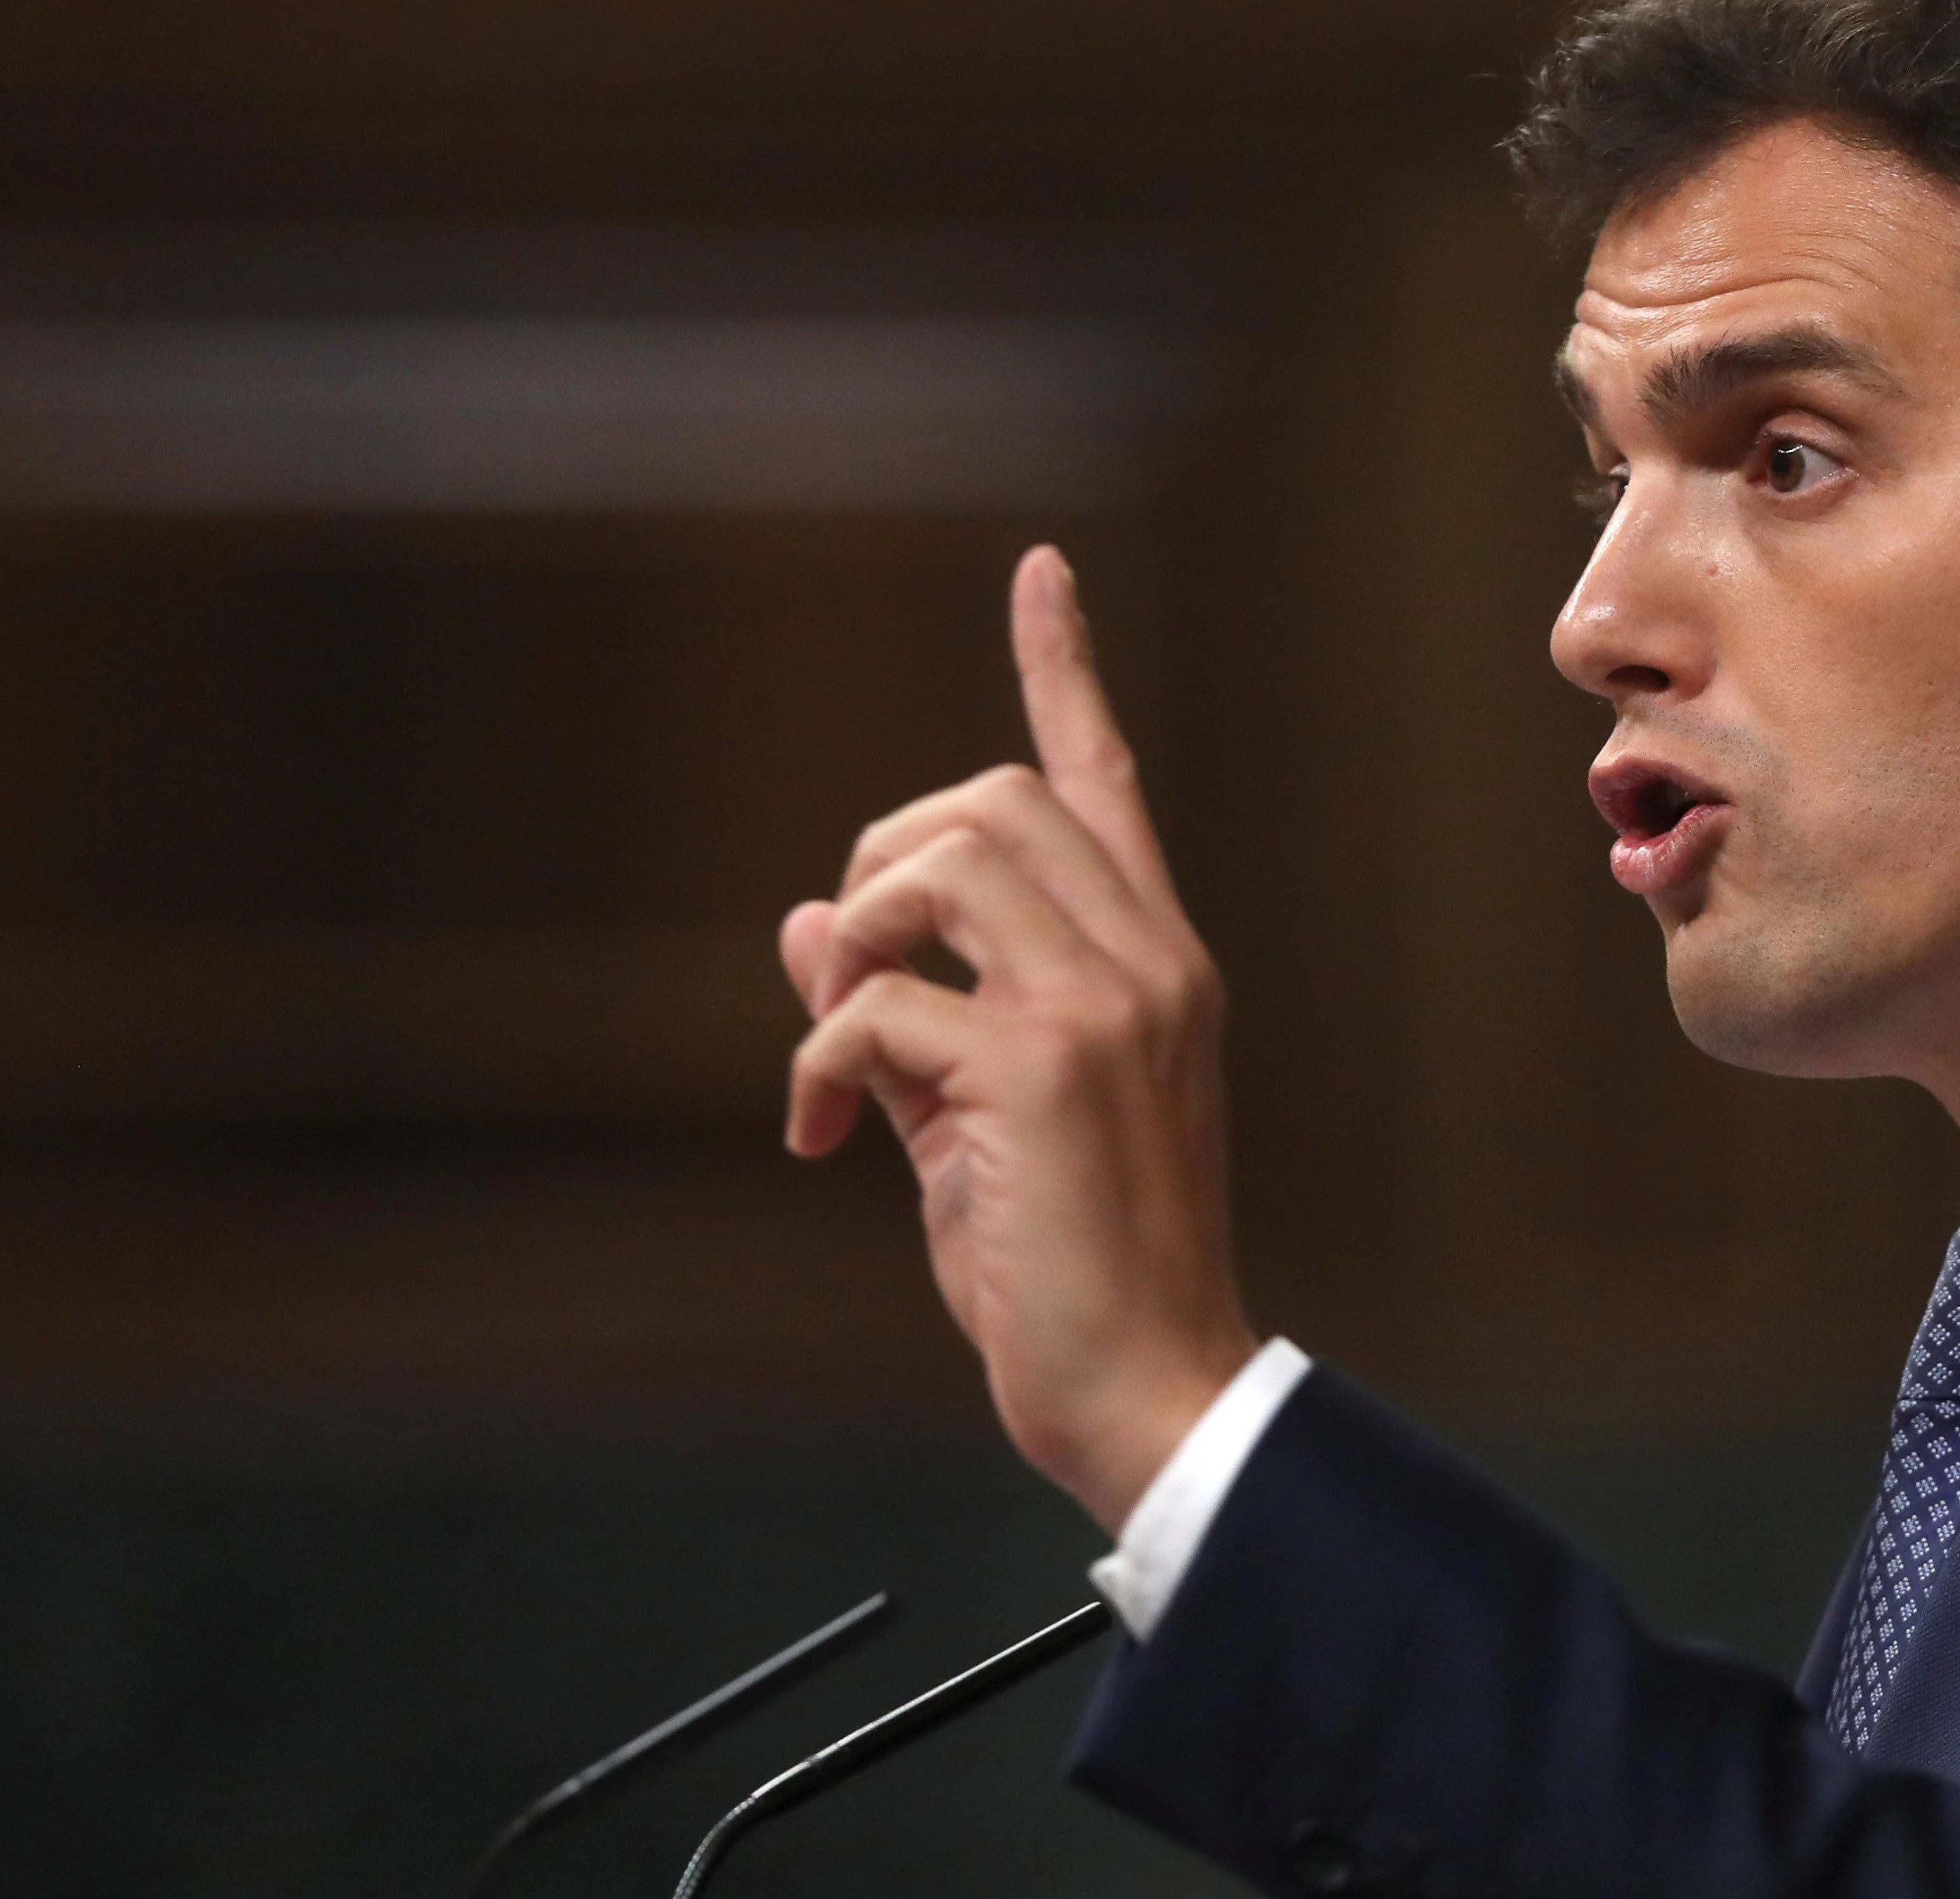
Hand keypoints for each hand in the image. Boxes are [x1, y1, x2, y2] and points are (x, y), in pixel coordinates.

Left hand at [780, 545, 1254, 1532]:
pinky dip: (814, 1060)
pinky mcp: (1041, 1070)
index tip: (1040, 571)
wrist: (1150, 1388)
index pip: (1106, 781)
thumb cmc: (1073, 1271)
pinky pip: (874, 1001)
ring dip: (852, 939)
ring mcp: (1104, 1008)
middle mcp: (1148, 962)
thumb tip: (804, 930)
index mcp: (1156, 965)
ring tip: (836, 1056)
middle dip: (883, 858)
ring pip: (941, 861)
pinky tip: (817, 1142)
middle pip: (991, 798)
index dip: (1062, 669)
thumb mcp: (976, 1127)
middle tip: (849, 978)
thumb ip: (904, 1021)